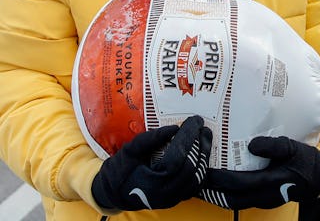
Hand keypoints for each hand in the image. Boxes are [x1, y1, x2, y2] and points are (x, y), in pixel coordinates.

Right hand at [91, 115, 211, 210]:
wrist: (113, 192)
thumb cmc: (119, 171)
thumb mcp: (129, 151)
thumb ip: (150, 139)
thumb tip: (174, 128)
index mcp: (151, 184)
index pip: (177, 158)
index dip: (187, 138)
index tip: (194, 121)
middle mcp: (165, 195)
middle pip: (191, 168)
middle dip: (199, 144)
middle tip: (201, 126)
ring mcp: (173, 199)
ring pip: (198, 177)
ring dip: (204, 154)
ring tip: (205, 135)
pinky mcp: (178, 198)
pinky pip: (196, 183)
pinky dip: (201, 166)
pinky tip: (202, 151)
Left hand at [199, 137, 319, 209]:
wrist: (318, 178)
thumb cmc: (305, 160)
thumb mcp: (292, 148)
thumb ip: (273, 146)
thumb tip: (251, 145)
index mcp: (271, 182)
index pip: (240, 183)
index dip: (221, 178)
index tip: (206, 167)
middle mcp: (264, 196)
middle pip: (230, 199)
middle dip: (211, 190)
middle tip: (196, 178)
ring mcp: (263, 201)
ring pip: (233, 203)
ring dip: (216, 195)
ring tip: (202, 183)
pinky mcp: (262, 200)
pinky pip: (239, 201)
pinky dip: (226, 194)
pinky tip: (219, 185)